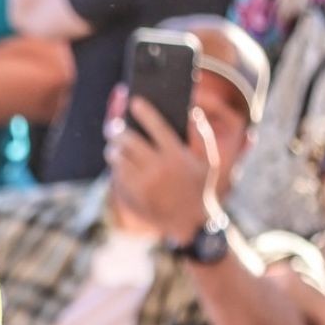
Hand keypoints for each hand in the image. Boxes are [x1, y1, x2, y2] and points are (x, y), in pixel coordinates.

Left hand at [105, 92, 219, 244]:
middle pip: (128, 139)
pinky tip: (118, 162)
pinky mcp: (132, 195)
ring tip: (115, 145)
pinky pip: (116, 173)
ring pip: (118, 156)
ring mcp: (143, 182)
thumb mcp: (210, 162)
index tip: (134, 100)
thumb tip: (192, 110)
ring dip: (114, 148)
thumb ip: (203, 134)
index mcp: (177, 155)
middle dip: (118, 130)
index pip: (156, 125)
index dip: (143, 111)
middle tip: (115, 126)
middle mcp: (158, 167)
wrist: (190, 223)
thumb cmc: (201, 188)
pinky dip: (116, 166)